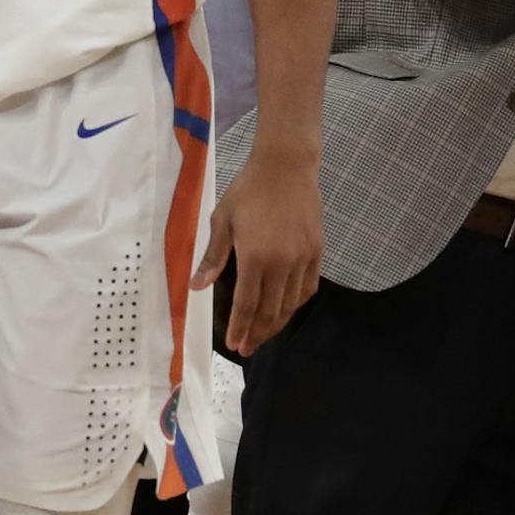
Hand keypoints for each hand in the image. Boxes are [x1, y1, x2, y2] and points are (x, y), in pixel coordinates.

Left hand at [191, 140, 323, 356]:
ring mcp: (303, 257)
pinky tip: (287, 308)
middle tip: (248, 348)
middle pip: (271, 310)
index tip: (235, 345)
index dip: (241, 328)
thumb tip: (198, 287)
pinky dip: (297, 303)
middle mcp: (282, 263)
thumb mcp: (223, 219)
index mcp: (256, 257)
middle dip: (258, 333)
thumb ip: (213, 256)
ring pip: (292, 303)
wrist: (287, 166)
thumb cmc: (249, 190)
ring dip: (278, 323)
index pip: (248, 304)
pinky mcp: (317, 250)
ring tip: (265, 334)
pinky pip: (308, 287)